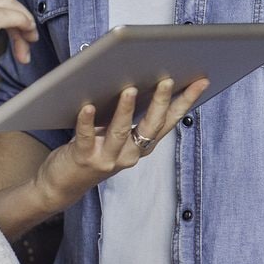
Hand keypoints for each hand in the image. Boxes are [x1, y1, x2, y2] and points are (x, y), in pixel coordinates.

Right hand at [0, 0, 37, 128]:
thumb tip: (5, 16)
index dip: (13, 14)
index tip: (21, 36)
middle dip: (22, 18)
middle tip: (28, 41)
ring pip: (5, 5)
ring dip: (24, 23)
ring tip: (26, 47)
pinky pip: (2, 17)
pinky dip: (20, 24)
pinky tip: (25, 42)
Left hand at [34, 77, 208, 205]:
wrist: (62, 185)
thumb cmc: (92, 151)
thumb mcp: (117, 136)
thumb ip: (128, 115)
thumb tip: (140, 79)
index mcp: (142, 145)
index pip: (169, 121)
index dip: (186, 102)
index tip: (201, 82)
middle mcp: (130, 154)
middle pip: (150, 126)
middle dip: (160, 102)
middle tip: (167, 79)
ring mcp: (108, 158)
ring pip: (121, 132)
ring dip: (126, 110)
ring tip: (129, 89)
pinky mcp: (84, 158)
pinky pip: (87, 137)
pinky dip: (87, 121)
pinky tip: (87, 106)